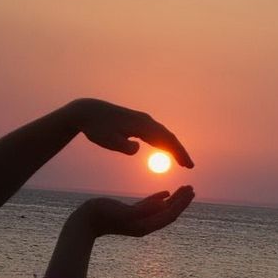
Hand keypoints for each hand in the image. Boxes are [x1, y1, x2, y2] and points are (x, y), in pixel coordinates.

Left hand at [68, 98, 193, 167]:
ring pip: (163, 135)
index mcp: (141, 125)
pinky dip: (164, 143)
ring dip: (173, 148)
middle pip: (168, 137)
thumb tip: (138, 148)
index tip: (187, 165)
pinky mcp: (137, 123)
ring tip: (182, 162)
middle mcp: (145, 121)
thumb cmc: (96, 127)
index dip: (178, 152)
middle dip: (180, 151)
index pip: (165, 140)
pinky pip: (156, 134)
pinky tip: (166, 150)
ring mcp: (142, 120)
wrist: (88, 111)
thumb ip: (123, 146)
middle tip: (190, 166)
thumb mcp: (107, 140)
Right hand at [74, 187, 194, 237]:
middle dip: (181, 201)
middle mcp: (144, 225)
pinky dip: (159, 200)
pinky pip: (149, 207)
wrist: (83, 223)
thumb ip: (142, 209)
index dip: (181, 204)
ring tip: (184, 188)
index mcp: (144, 226)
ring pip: (161, 209)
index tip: (190, 191)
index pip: (168, 215)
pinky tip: (166, 193)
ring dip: (173, 199)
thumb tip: (162, 204)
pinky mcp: (131, 215)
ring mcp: (138, 220)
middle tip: (191, 188)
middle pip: (168, 213)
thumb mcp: (122, 211)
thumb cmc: (101, 216)